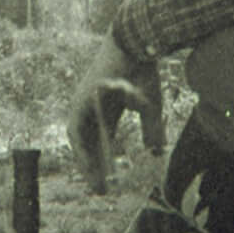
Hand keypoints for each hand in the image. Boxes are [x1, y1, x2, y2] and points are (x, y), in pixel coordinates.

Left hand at [67, 37, 164, 194]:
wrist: (138, 42)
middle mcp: (92, 106)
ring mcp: (84, 102)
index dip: (103, 159)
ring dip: (87, 162)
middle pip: (89, 142)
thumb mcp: (150, 107)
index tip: (107, 180)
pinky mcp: (82, 99)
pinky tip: (88, 165)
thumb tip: (156, 153)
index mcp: (106, 106)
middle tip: (101, 190)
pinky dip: (82, 149)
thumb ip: (151, 130)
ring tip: (95, 183)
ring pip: (80, 139)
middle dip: (94, 167)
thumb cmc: (143, 70)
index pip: (101, 138)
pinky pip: (77, 130)